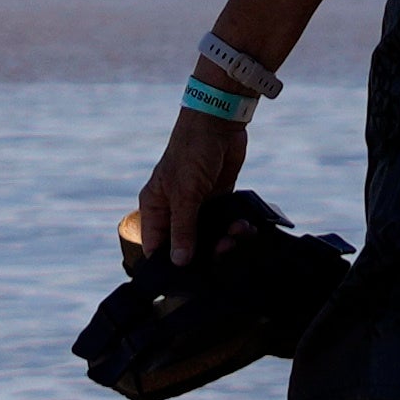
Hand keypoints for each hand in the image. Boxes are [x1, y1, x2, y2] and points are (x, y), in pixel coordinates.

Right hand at [129, 104, 246, 265]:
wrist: (219, 123)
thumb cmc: (192, 152)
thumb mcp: (185, 193)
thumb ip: (183, 229)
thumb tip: (179, 262)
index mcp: (155, 207)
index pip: (156, 246)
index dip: (168, 264)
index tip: (188, 276)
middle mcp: (174, 210)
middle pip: (185, 245)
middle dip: (205, 252)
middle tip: (223, 248)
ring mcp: (197, 206)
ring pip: (208, 236)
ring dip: (224, 239)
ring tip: (238, 234)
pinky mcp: (218, 200)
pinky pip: (224, 223)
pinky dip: (234, 228)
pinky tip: (244, 226)